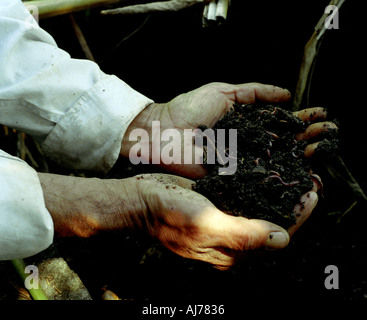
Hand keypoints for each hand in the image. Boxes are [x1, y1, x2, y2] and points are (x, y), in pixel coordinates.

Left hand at [121, 82, 335, 177]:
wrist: (163, 132)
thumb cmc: (188, 109)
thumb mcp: (224, 92)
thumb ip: (254, 92)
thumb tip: (286, 93)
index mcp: (246, 124)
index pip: (280, 122)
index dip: (300, 119)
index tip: (322, 115)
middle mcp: (248, 145)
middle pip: (283, 143)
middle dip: (308, 138)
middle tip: (330, 134)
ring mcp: (242, 163)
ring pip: (276, 163)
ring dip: (301, 158)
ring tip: (324, 151)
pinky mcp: (233, 180)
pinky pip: (260, 181)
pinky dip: (281, 180)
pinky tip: (302, 177)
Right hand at [136, 173, 320, 269]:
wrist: (142, 200)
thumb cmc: (169, 215)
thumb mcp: (205, 225)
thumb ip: (243, 235)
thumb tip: (282, 240)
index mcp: (232, 251)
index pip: (275, 237)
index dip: (297, 217)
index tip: (312, 194)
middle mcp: (232, 238)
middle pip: (273, 224)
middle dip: (294, 204)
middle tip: (311, 180)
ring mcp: (225, 220)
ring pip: (262, 209)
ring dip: (280, 194)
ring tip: (297, 174)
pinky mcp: (218, 204)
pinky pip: (247, 198)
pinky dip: (262, 186)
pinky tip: (269, 173)